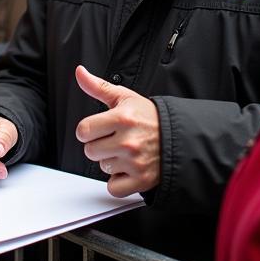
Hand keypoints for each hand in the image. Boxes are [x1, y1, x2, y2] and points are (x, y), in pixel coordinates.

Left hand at [74, 65, 161, 197]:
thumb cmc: (150, 117)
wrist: (180, 137)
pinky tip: (129, 168)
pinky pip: (113, 188)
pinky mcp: (142, 180)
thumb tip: (80, 72)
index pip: (83, 131)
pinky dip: (119, 182)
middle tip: (116, 140)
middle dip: (100, 146)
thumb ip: (98, 87)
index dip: (89, 130)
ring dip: (111, 162)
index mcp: (122, 118)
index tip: (100, 129)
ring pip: (102, 168)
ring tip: (127, 152)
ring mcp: (135, 162)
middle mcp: (128, 141)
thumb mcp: (125, 98)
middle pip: (90, 151)